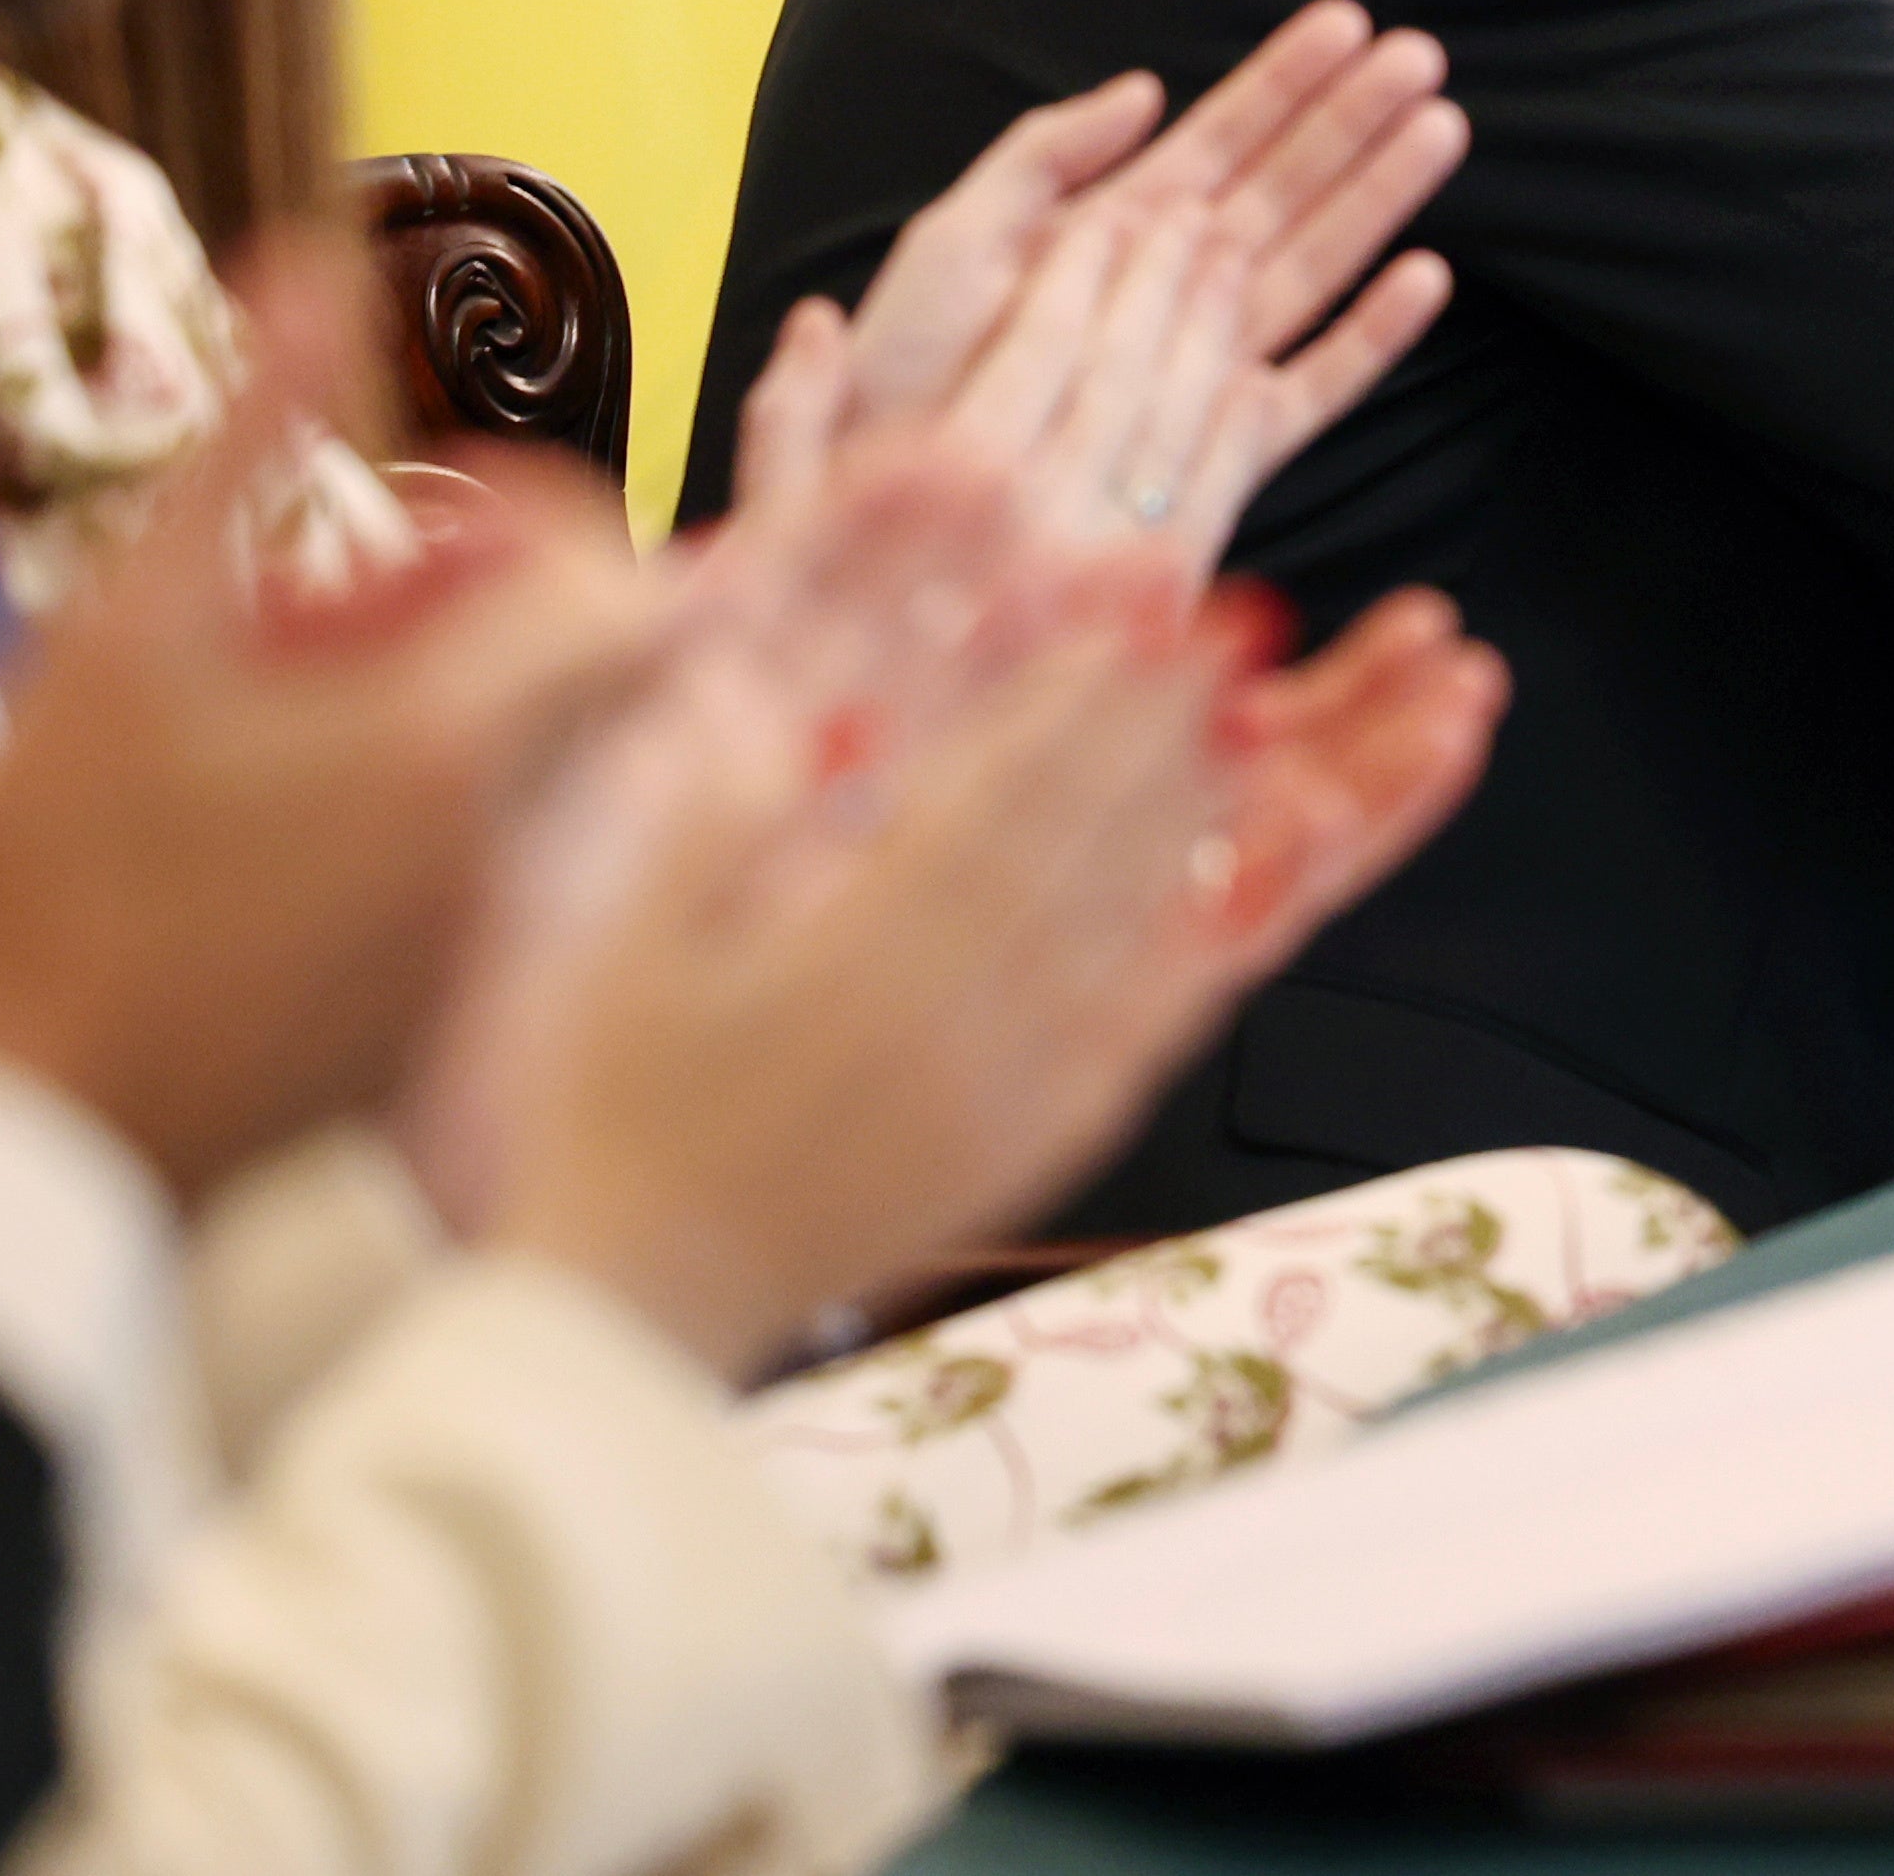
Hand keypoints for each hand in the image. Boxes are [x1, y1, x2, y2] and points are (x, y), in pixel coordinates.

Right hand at [0, 251, 664, 1197]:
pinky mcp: (447, 1041)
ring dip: (475, 728)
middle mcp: (509, 848)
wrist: (9, 1136)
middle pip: (601, 683)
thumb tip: (319, 257)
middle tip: (383, 612)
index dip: (544, 524)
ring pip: (550, 787)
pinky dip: (438, 840)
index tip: (442, 519)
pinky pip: (495, 897)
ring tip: (317, 728)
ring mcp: (486, 955)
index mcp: (455, 740)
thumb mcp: (128, 626)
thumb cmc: (52, 878)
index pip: (614, 581)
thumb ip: (250, 434)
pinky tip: (301, 850)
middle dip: (520, 621)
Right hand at [475, 520, 1503, 1378]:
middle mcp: (957, 1031)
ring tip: (1286, 715)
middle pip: (1098, 847)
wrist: (631, 1298)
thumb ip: (714, 821)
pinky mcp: (1041, 1143)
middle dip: (1179, 723)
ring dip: (1227, 815)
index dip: (1085, 691)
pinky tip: (1279, 865)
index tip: (1147, 597)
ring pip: (1151, 928)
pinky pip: (1157, 1027)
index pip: (1000, 800)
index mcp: (851, 967)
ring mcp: (1014, 1095)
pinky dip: (1222, 939)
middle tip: (1250, 621)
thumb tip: (800, 713)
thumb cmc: (607, 1104)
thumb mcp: (622, 943)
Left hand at [728, 1, 1467, 583]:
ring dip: (1378, 198)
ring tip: (1440, 130)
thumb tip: (1146, 86)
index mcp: (1112, 227)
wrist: (897, 505)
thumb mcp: (955, 238)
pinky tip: (1424, 279)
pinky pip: (1316, 385)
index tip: (1348, 22)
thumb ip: (1044, 157)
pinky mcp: (1224, 448)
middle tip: (1424, 56)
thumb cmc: (908, 375)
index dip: (1283, 79)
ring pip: (1315, 264)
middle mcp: (1172, 287)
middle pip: (1286, 189)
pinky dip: (1372, 335)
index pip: (1219, 137)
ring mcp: (1203, 363)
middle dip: (1353, 121)